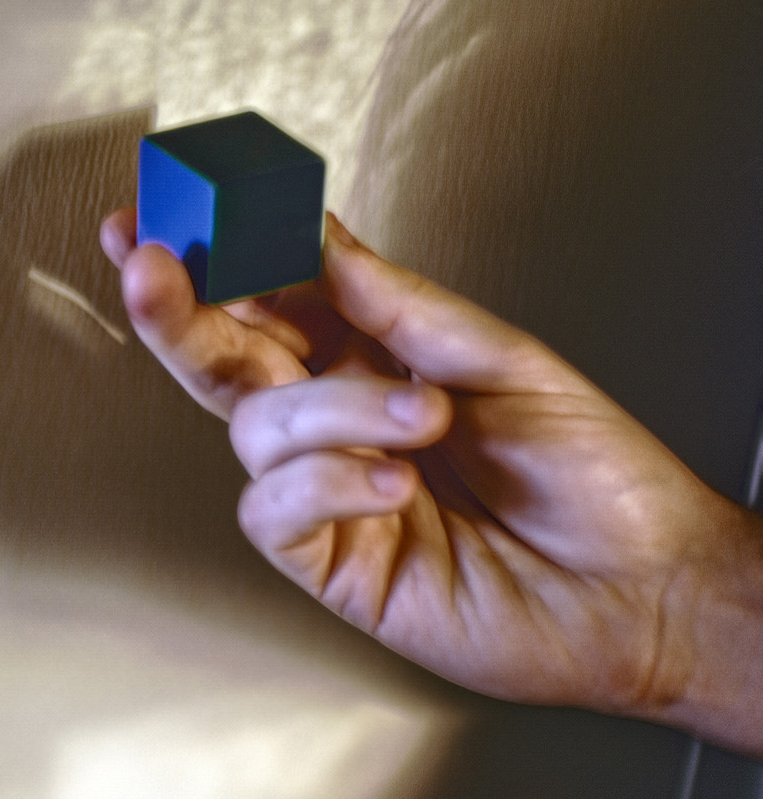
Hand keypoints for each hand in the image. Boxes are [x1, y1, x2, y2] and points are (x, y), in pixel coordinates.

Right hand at [101, 209, 762, 753]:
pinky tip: (390, 483)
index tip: (175, 208)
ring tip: (423, 416)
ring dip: (334, 412)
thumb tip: (325, 241)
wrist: (645, 590)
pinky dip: (326, 483)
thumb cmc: (597, 481)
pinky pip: (274, 508)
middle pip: (222, 358)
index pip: (271, 295)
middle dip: (179, 308)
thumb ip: (401, 305)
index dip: (217, 254)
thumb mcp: (507, 359)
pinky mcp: (329, 560)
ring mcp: (327, 491)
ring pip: (255, 429)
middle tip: (152, 265)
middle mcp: (339, 423)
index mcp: (374, 360)